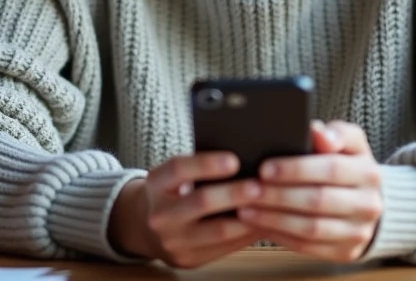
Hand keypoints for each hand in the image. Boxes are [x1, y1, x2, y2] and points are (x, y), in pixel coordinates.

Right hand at [107, 152, 263, 267]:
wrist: (146, 227)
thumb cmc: (172, 192)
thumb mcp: (173, 175)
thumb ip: (198, 167)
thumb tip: (243, 158)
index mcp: (156, 184)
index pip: (179, 169)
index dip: (206, 164)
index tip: (234, 160)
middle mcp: (160, 214)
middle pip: (201, 202)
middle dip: (233, 193)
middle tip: (259, 186)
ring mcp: (173, 241)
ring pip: (217, 231)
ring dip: (248, 219)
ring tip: (269, 206)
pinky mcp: (188, 259)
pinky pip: (224, 248)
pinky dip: (247, 235)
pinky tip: (263, 223)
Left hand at [237, 120, 382, 262]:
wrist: (366, 201)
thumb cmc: (347, 165)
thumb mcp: (348, 143)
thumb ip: (334, 133)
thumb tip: (317, 132)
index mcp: (368, 172)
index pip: (331, 169)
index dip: (296, 169)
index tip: (265, 168)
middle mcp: (369, 204)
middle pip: (318, 200)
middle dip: (278, 195)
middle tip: (249, 190)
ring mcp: (359, 232)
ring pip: (311, 228)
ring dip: (275, 219)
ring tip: (247, 209)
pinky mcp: (346, 252)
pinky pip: (309, 247)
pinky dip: (282, 236)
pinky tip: (262, 225)